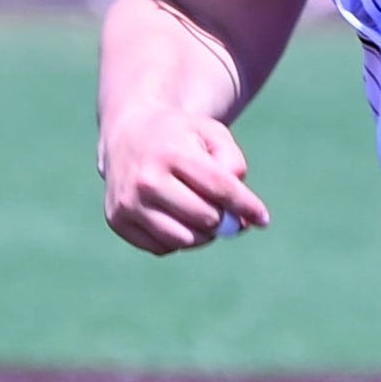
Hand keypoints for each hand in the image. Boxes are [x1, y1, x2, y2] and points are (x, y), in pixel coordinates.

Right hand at [100, 103, 270, 253]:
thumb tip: (242, 212)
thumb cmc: (178, 137)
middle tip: (225, 211)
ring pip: (184, 240)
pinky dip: (177, 239)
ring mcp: (128, 202)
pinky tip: (175, 217)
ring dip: (203, 234)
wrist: (127, 134)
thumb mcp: (211, 134)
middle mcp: (145, 179)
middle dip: (223, 218)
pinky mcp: (117, 220)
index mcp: (171, 153)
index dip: (246, 206)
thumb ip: (233, 162)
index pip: (220, 188)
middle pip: (205, 218)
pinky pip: (162, 248)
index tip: (263, 219)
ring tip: (203, 214)